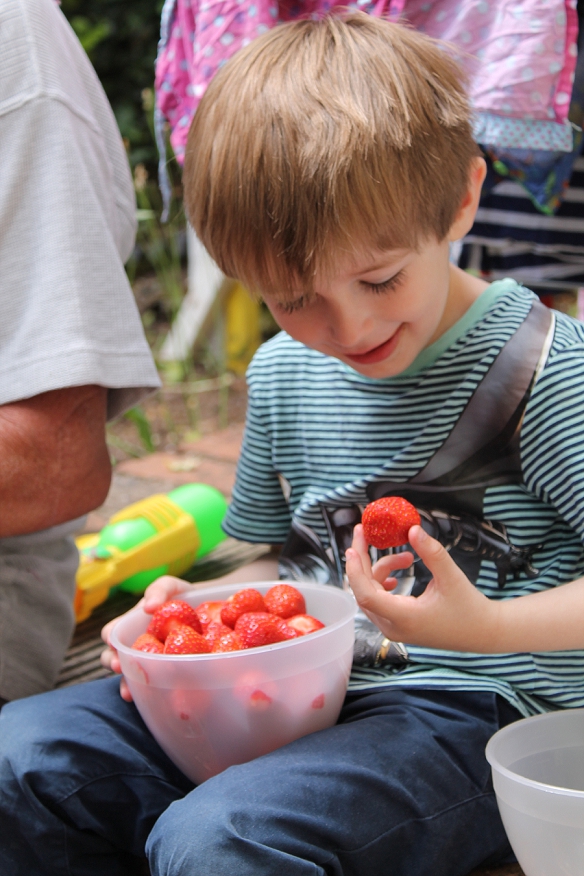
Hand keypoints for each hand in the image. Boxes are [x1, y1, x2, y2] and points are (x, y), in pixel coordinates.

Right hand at [100, 575, 191, 700]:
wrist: (212, 610)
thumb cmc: (184, 597)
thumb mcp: (172, 587)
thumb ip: (159, 590)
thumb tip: (148, 608)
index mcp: (132, 625)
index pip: (112, 634)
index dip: (110, 640)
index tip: (114, 645)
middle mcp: (136, 645)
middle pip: (114, 657)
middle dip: (113, 663)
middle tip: (120, 667)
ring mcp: (149, 661)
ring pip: (130, 676)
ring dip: (126, 684)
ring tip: (128, 692)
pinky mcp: (165, 674)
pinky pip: (153, 686)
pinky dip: (150, 693)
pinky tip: (153, 699)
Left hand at [346, 524, 500, 652]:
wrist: (483, 632)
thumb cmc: (469, 607)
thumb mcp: (451, 577)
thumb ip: (431, 552)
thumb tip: (412, 529)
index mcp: (404, 618)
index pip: (366, 595)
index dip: (355, 570)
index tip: (353, 546)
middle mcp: (393, 627)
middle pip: (364, 591)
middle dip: (363, 561)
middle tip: (365, 533)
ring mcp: (394, 629)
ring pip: (371, 595)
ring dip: (381, 571)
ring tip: (408, 558)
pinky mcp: (398, 627)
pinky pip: (379, 603)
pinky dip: (383, 584)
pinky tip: (395, 576)